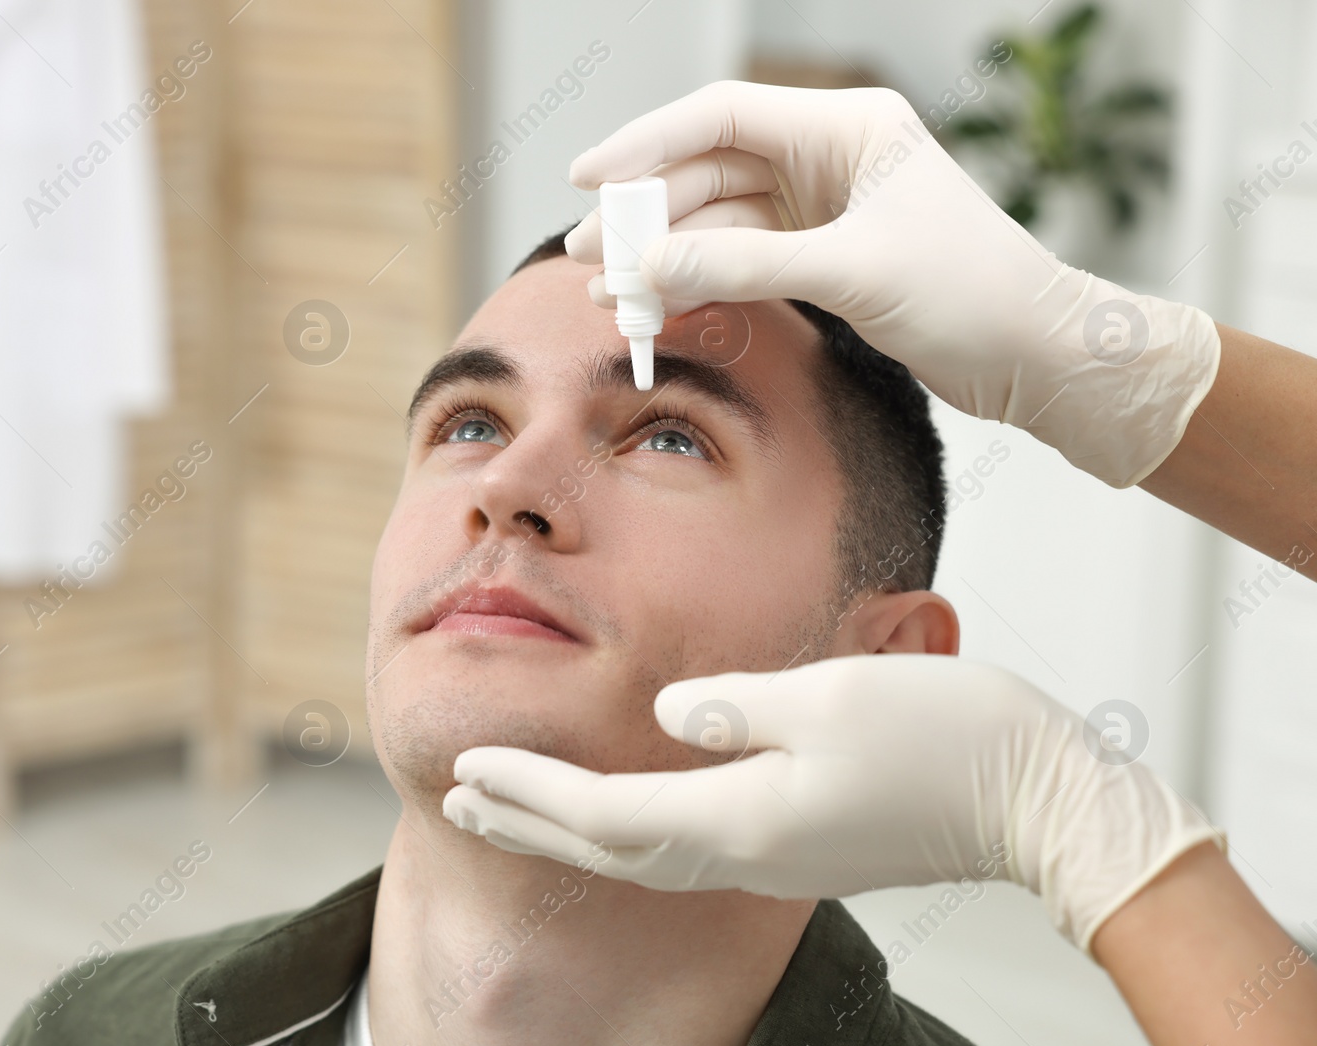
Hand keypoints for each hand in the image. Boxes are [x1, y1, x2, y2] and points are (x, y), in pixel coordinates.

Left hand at [442, 655, 1220, 951]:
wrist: (1042, 800)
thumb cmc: (949, 737)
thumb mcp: (831, 696)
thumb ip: (737, 707)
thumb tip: (664, 711)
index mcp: (744, 815)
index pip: (604, 815)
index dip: (531, 793)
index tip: (469, 769)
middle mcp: (749, 850)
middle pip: (610, 850)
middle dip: (529, 826)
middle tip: (457, 805)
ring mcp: (778, 857)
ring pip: (644, 858)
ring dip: (570, 836)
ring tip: (514, 817)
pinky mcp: (804, 849)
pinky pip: (687, 853)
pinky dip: (629, 839)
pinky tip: (619, 825)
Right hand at [563, 81, 1219, 488]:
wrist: (1036, 354)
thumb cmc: (971, 292)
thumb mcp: (851, 272)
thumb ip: (745, 264)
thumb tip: (649, 266)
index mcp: (848, 128)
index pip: (722, 118)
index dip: (646, 143)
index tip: (587, 179)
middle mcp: (829, 158)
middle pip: (709, 171)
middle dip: (644, 214)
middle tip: (582, 254)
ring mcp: (824, 210)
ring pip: (718, 222)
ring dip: (663, 256)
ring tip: (606, 294)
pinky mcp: (824, 259)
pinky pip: (740, 261)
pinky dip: (698, 282)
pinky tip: (656, 304)